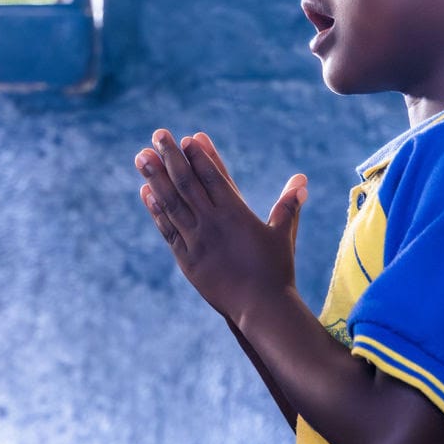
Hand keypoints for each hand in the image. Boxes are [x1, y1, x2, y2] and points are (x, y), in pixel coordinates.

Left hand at [134, 129, 307, 324]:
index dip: (200, 156)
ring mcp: (196, 242)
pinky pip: (167, 230)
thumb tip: (301, 181)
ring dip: (155, 178)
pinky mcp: (187, 260)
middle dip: (172, 157)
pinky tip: (146, 192)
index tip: (188, 137)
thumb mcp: (283, 235)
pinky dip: (156, 210)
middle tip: (158, 134)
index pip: (214, 178)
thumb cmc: (277, 271)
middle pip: (188, 184)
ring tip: (141, 156)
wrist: (260, 308)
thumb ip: (288, 206)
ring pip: (172, 204)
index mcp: (236, 215)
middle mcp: (213, 224)